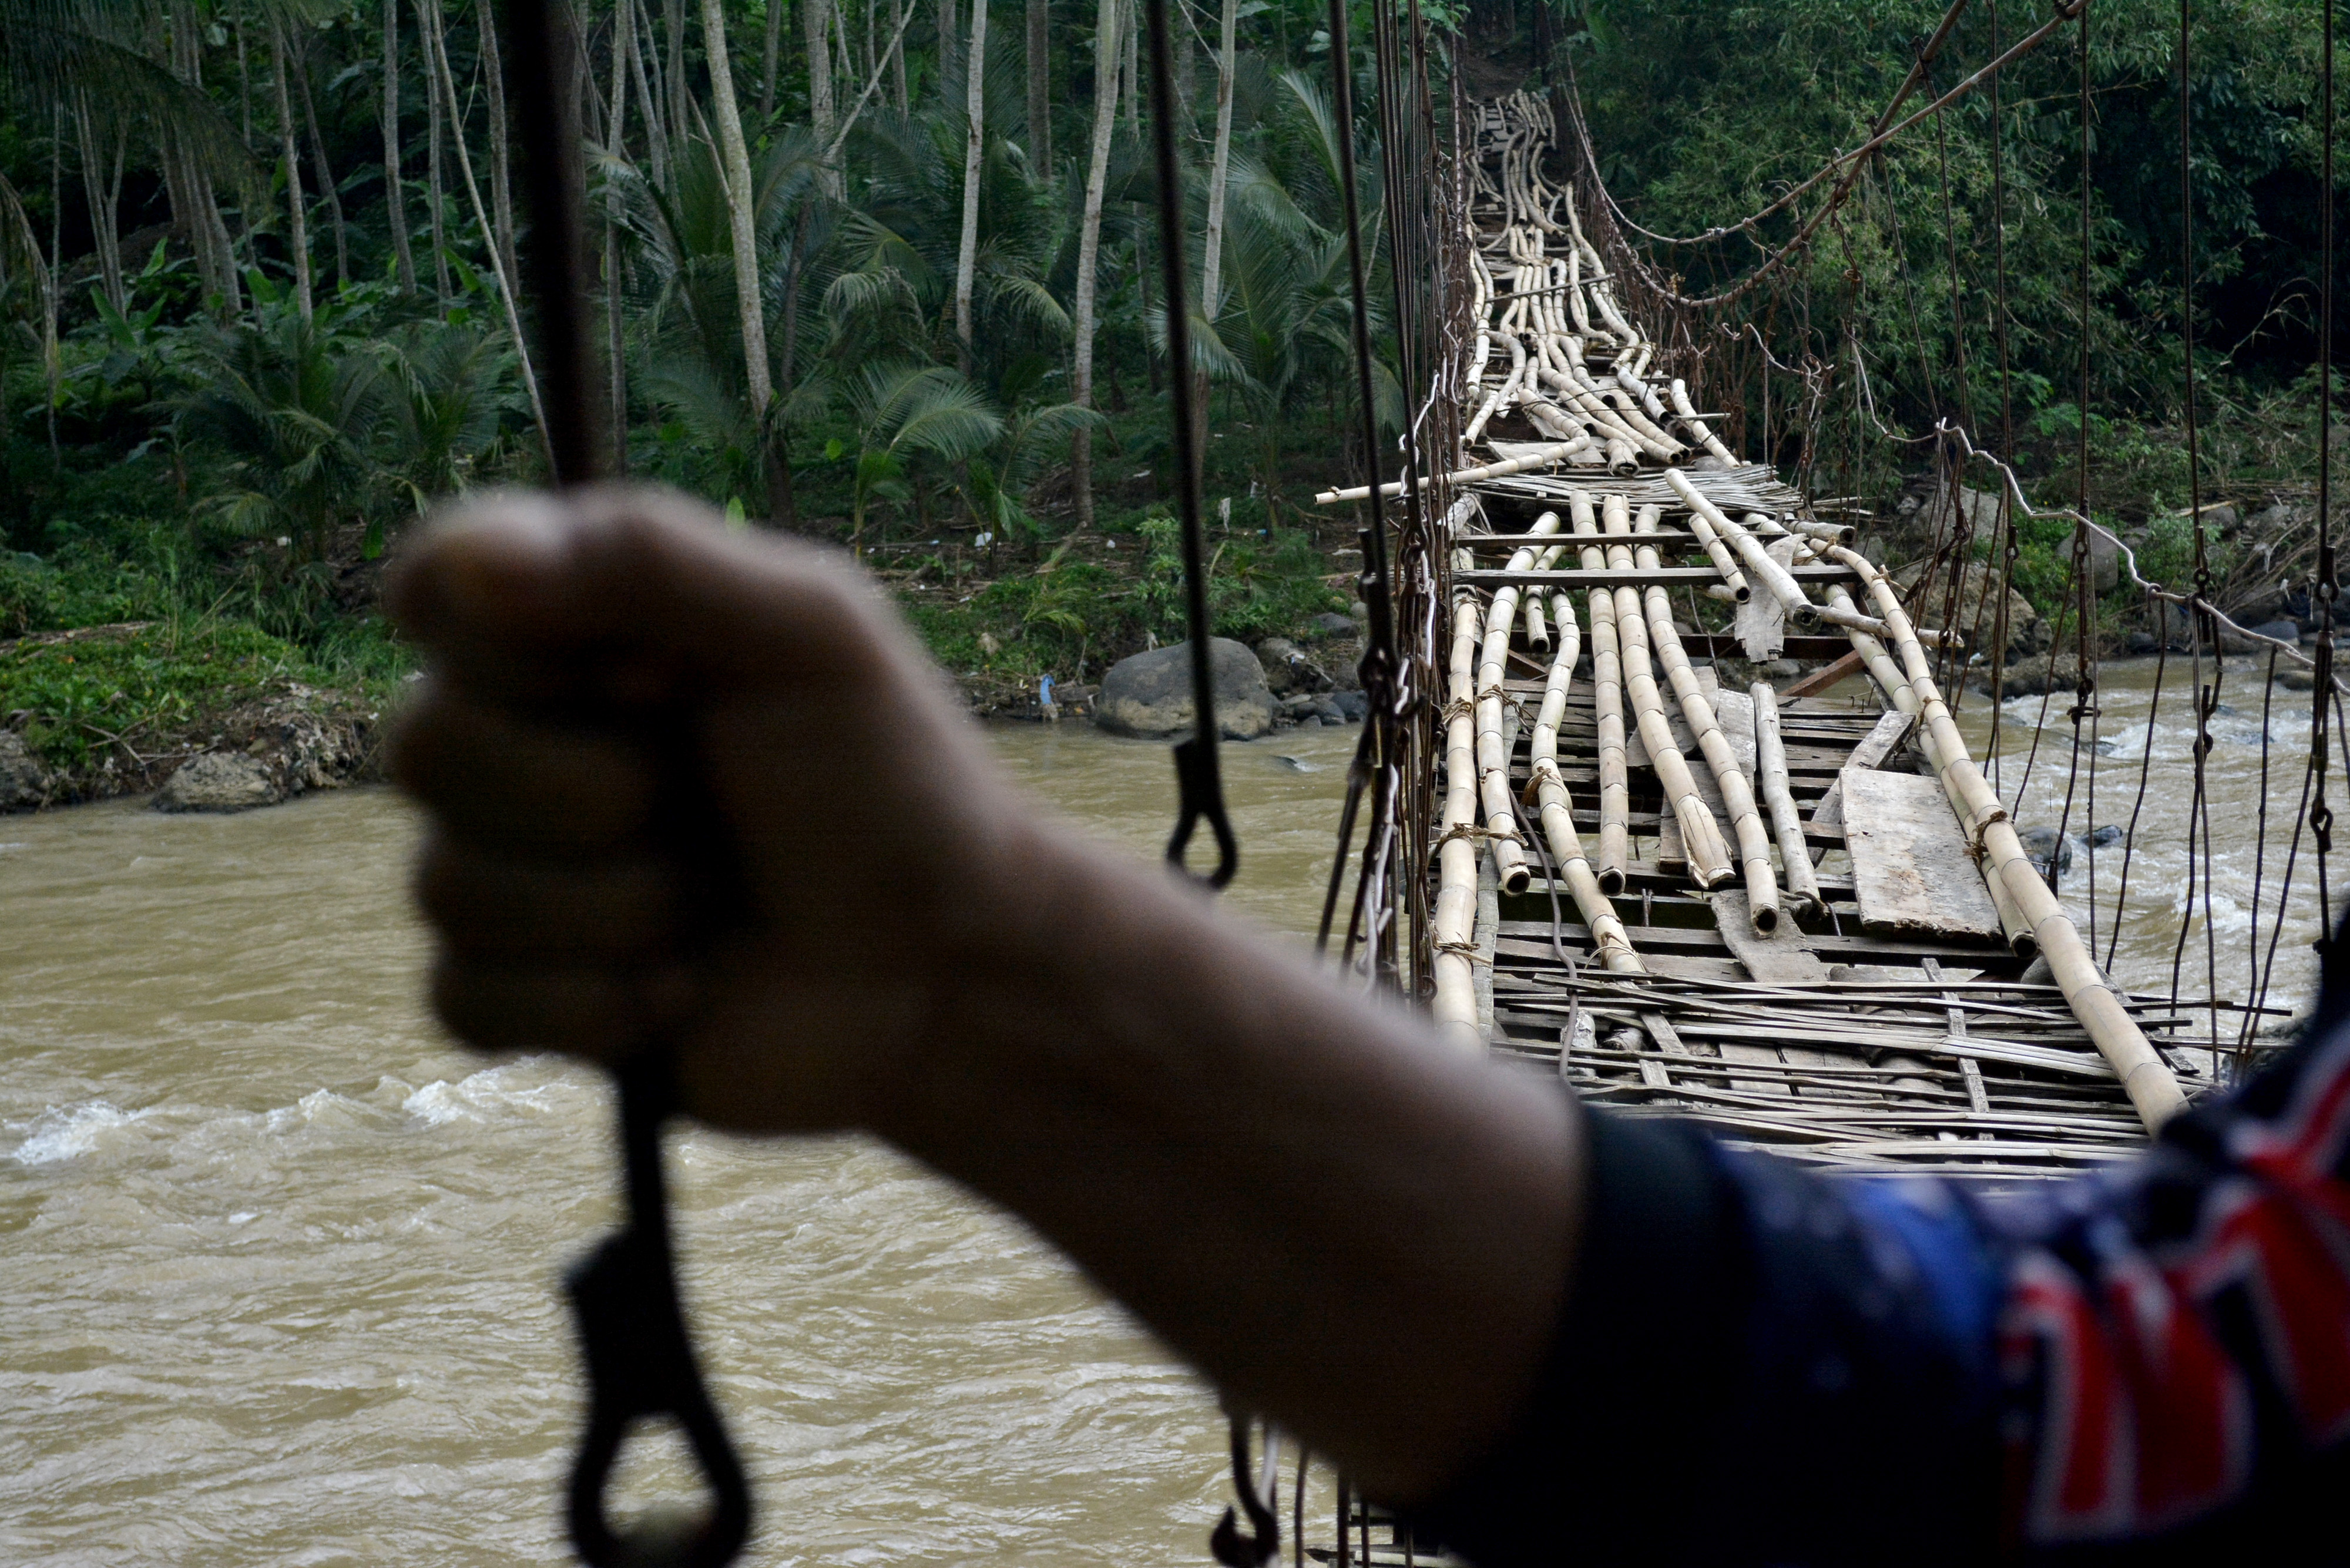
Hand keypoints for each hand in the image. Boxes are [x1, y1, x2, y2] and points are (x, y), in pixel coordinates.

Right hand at [388, 484, 1060, 1133]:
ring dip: (613, 908)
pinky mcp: (531, 994)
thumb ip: (647, 558)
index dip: (513, 645)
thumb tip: (470, 565)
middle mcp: (534, 740)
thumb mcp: (808, 632)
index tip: (648, 676)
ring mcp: (524, 871)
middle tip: (703, 806)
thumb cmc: (894, 787)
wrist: (947, 972)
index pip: (439, 589)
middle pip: (423, 745)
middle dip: (588, 792)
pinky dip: (587, 1006)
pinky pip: (464, 999)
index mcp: (589, 631)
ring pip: (447, 886)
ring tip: (714, 906)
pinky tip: (681, 992)